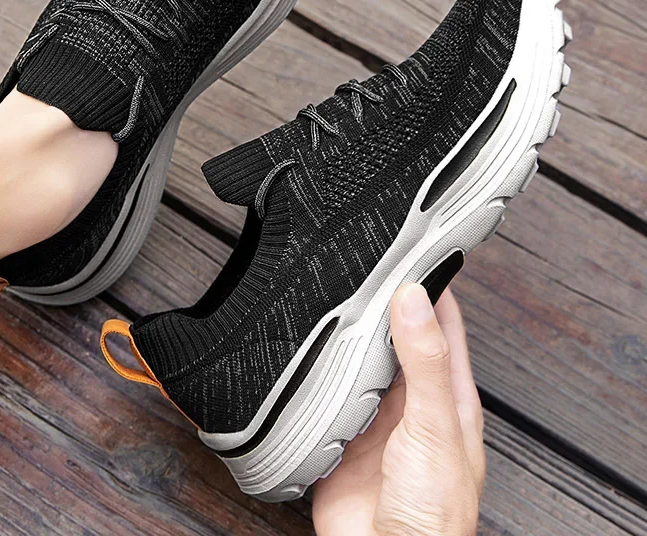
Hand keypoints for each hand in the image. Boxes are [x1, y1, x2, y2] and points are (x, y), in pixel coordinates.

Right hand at [313, 285, 484, 535]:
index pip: (442, 322)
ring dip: (350, 333)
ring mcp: (376, 415)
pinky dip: (320, 368)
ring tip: (333, 293)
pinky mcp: (342, 432)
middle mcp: (411, 399)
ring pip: (361, 358)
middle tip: (362, 262)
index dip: (431, 283)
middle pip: (397, 335)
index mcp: (447, 393)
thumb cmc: (432, 512)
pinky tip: (309, 349)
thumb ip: (425, 363)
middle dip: (383, 301)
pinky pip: (329, 390)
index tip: (414, 247)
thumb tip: (413, 299)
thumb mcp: (434, 427)